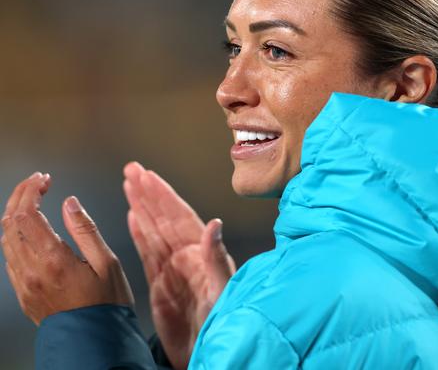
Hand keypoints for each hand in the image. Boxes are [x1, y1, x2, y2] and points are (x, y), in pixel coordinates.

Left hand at [1, 172, 133, 324]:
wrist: (94, 342)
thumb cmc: (107, 304)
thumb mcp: (108, 262)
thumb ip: (86, 229)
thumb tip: (69, 202)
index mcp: (53, 260)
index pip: (27, 215)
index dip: (31, 191)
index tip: (44, 179)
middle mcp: (31, 271)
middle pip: (10, 223)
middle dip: (20, 196)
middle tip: (36, 181)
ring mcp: (23, 283)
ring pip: (5, 239)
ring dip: (14, 214)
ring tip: (32, 200)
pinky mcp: (23, 292)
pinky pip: (9, 256)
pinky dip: (15, 234)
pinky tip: (30, 229)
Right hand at [123, 162, 235, 369]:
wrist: (209, 351)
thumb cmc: (223, 321)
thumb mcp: (222, 289)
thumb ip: (217, 258)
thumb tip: (214, 223)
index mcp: (200, 253)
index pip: (178, 216)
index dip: (163, 195)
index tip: (148, 175)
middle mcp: (185, 256)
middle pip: (162, 217)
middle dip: (148, 193)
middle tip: (131, 169)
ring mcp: (172, 269)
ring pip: (152, 230)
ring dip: (141, 207)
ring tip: (129, 185)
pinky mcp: (160, 285)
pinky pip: (147, 252)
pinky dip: (138, 233)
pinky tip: (132, 217)